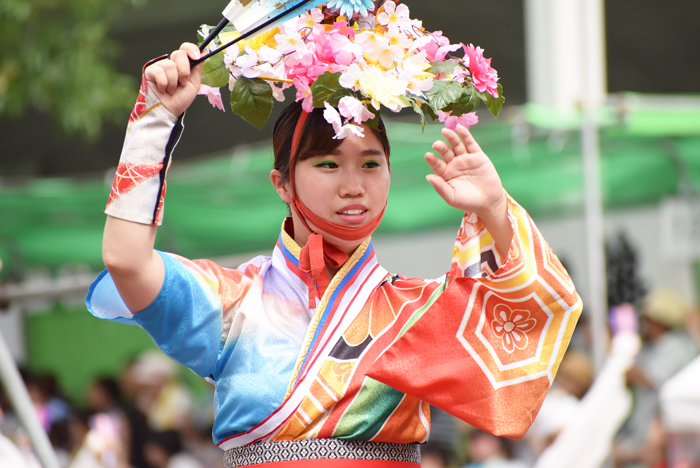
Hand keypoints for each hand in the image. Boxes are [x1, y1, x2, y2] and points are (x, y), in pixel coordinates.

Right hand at [144, 43, 202, 116]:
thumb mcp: (194, 83)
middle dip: (184, 71)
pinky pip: (159, 72)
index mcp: (182, 64)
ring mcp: (160, 66)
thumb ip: (197, 68)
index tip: (196, 57)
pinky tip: (163, 89)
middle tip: (183, 83)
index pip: (185, 48)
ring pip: (169, 65)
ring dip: (173, 82)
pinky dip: (164, 83)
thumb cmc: (181, 98)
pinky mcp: (150, 71)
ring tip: (171, 89)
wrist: (170, 110)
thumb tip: (204, 52)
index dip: (191, 49)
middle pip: (179, 54)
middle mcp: (171, 63)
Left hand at [425, 125, 512, 255]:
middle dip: (441, 147)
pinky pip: (470, 143)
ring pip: (456, 145)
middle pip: (445, 152)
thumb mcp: (452, 197)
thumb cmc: (468, 201)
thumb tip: (428, 176)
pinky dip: (465, 135)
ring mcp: (465, 158)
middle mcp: (454, 164)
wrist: (488, 202)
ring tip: (445, 132)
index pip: (437, 164)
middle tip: (436, 144)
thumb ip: (440, 187)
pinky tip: (459, 128)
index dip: (433, 160)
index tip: (428, 155)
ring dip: (451, 138)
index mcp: (445, 174)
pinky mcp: (477, 155)